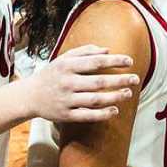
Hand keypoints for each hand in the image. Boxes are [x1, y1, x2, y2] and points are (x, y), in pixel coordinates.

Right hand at [22, 44, 139, 122]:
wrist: (30, 96)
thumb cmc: (52, 74)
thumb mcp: (64, 58)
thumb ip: (85, 52)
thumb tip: (107, 50)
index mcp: (67, 66)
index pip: (96, 62)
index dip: (114, 61)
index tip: (130, 61)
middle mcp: (67, 82)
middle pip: (98, 82)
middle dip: (119, 80)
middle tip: (136, 78)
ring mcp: (66, 100)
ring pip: (95, 100)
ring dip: (114, 97)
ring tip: (128, 93)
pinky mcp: (65, 115)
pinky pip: (87, 115)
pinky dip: (102, 114)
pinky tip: (115, 110)